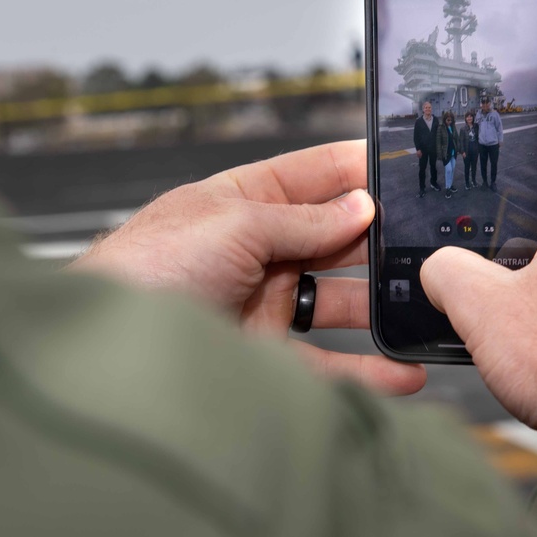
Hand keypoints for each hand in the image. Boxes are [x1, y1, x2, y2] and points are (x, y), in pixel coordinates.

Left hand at [69, 140, 425, 395]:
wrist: (105, 359)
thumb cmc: (144, 273)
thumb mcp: (231, 224)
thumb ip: (301, 219)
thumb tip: (358, 207)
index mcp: (241, 203)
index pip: (310, 175)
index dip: (354, 168)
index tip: (402, 166)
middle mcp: (257, 252)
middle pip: (334, 237)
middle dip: (379, 237)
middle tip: (431, 238)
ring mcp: (263, 305)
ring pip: (339, 301)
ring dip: (382, 304)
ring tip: (426, 303)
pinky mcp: (267, 358)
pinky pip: (330, 363)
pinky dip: (368, 369)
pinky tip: (404, 371)